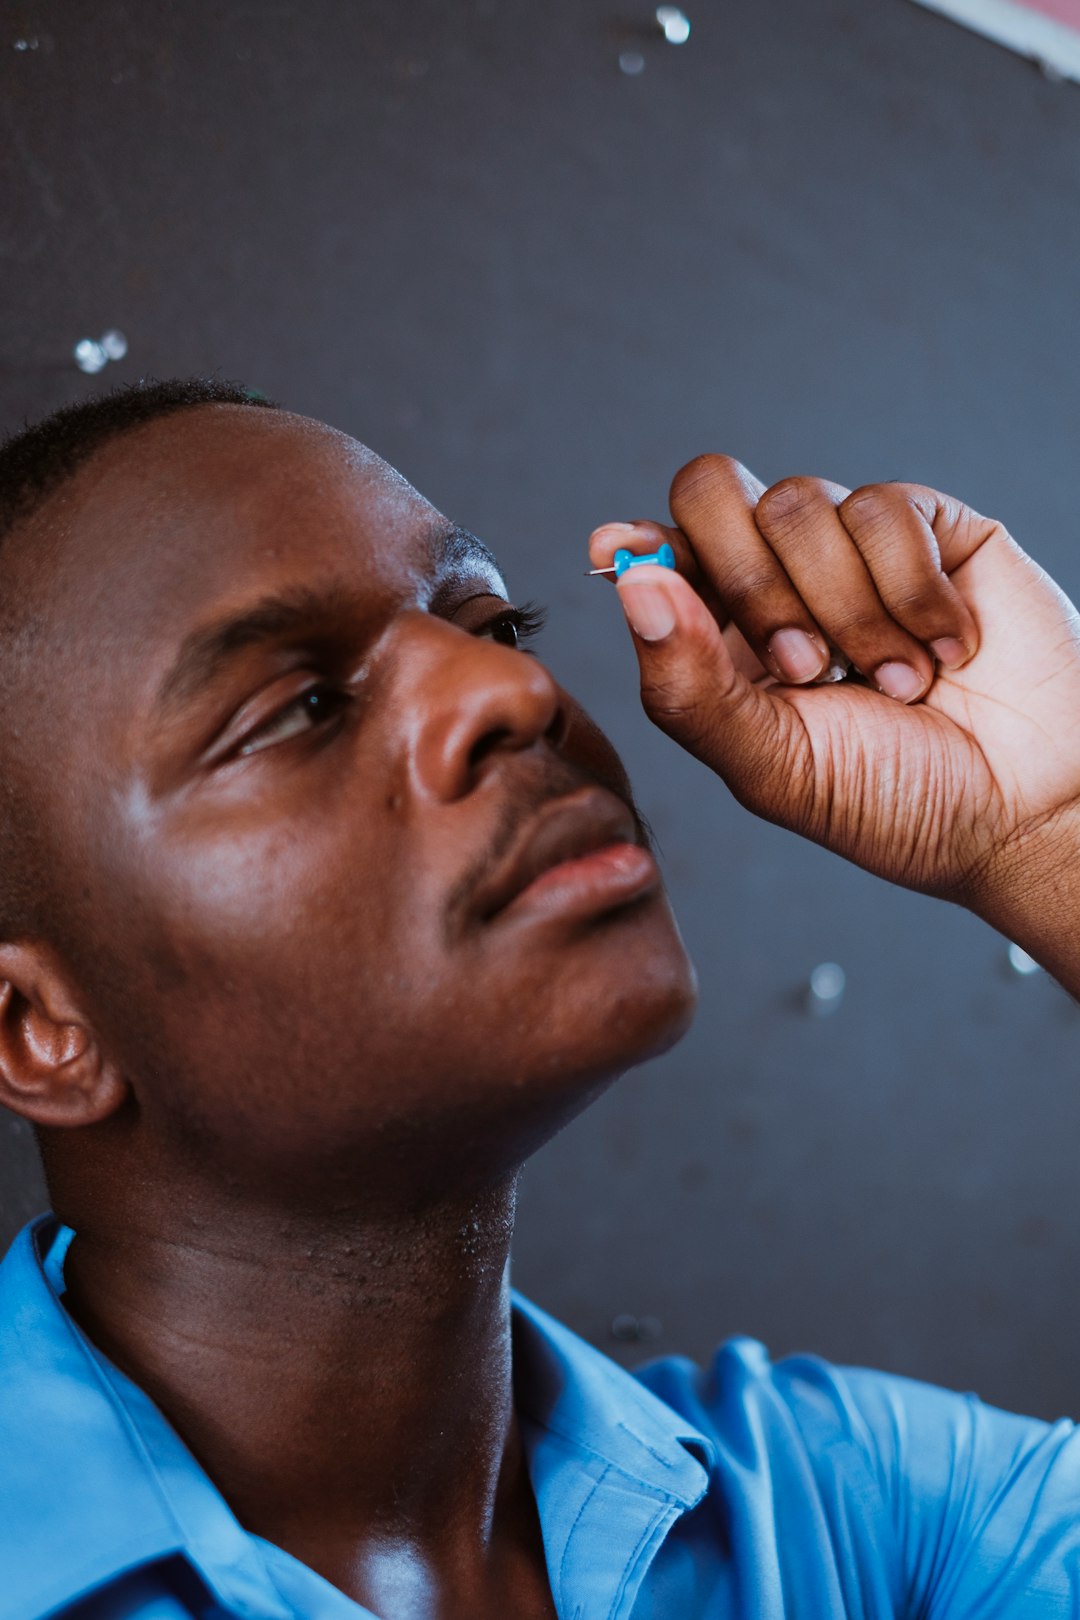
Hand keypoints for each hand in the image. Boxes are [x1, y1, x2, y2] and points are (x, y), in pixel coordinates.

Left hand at [589, 456, 1079, 982]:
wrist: (1026, 810)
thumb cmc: (896, 802)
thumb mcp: (772, 767)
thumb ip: (690, 686)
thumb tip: (634, 582)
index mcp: (722, 641)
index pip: (661, 552)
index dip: (643, 543)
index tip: (622, 547)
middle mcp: (777, 582)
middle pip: (711, 491)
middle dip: (752, 583)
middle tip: (806, 669)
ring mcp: (851, 550)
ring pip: (798, 505)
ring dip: (847, 611)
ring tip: (897, 683)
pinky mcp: (929, 528)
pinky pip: (885, 510)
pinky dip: (912, 594)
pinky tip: (946, 648)